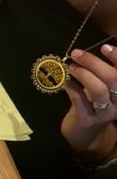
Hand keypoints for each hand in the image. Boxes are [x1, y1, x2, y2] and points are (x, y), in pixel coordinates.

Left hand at [61, 45, 116, 159]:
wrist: (84, 131)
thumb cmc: (94, 102)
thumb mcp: (103, 86)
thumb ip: (104, 71)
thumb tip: (100, 47)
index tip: (104, 47)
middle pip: (112, 78)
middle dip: (94, 63)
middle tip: (76, 53)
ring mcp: (104, 114)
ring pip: (98, 90)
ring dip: (83, 75)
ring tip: (71, 67)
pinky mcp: (88, 120)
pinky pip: (80, 100)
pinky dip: (72, 88)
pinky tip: (65, 82)